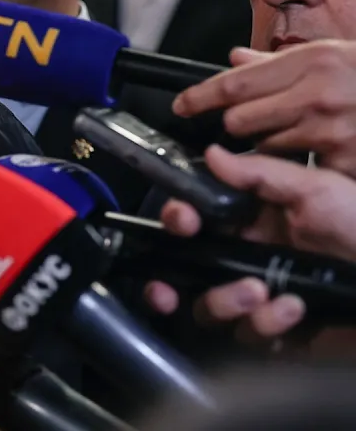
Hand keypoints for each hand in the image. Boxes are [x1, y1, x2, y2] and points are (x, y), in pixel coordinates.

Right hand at [142, 142, 355, 342]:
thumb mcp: (317, 190)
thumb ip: (260, 174)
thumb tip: (212, 154)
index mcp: (254, 224)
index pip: (196, 222)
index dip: (178, 220)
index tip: (180, 219)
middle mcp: (250, 260)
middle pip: (187, 270)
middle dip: (173, 272)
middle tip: (188, 268)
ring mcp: (260, 299)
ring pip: (208, 307)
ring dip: (225, 300)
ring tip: (257, 291)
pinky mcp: (277, 334)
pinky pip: (247, 336)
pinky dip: (265, 323)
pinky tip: (292, 310)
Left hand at [173, 42, 355, 175]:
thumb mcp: (332, 57)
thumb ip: (278, 64)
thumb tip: (234, 59)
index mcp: (312, 62)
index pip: (235, 83)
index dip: (200, 96)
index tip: (181, 106)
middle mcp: (317, 95)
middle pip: (240, 120)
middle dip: (239, 123)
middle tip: (256, 120)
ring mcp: (331, 131)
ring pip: (265, 147)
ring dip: (271, 144)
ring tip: (301, 132)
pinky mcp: (343, 162)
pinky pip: (296, 168)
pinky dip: (299, 164)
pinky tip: (317, 152)